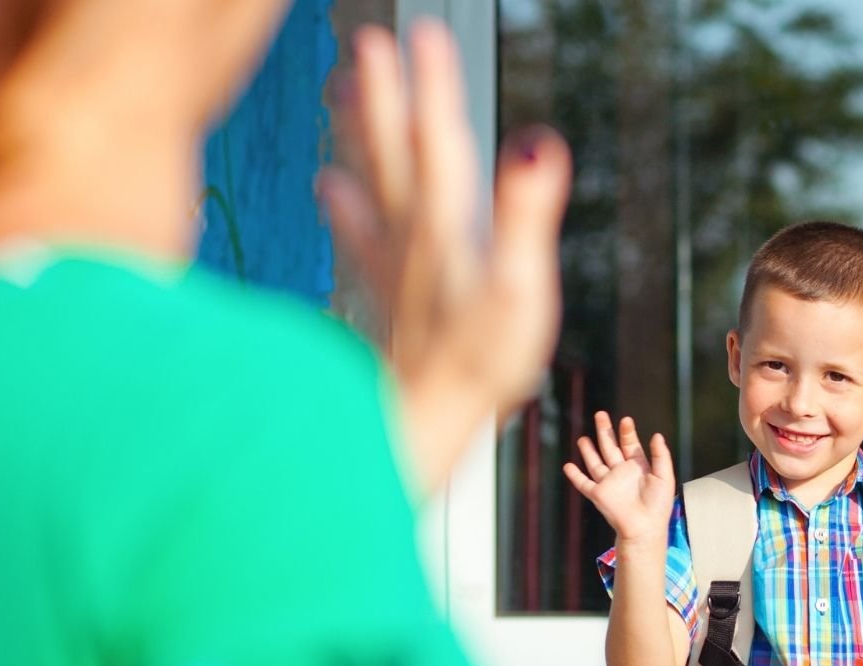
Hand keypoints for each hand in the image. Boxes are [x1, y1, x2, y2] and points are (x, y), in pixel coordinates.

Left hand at [320, 20, 571, 493]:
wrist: (419, 428)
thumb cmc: (476, 368)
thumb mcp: (520, 291)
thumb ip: (526, 215)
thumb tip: (537, 141)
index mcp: (447, 228)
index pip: (440, 140)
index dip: (433, 85)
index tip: (424, 32)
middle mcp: (413, 239)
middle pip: (394, 150)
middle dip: (383, 93)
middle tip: (367, 39)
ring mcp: (395, 268)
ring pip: (371, 181)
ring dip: (358, 133)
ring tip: (339, 86)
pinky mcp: (388, 298)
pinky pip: (360, 236)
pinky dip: (343, 204)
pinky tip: (326, 184)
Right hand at [562, 412, 676, 542]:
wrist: (645, 527)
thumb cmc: (658, 505)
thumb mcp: (664, 477)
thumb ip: (661, 456)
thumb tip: (657, 435)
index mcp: (638, 467)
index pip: (630, 445)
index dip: (627, 432)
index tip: (626, 420)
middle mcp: (621, 473)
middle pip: (610, 448)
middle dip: (605, 431)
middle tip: (600, 414)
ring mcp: (609, 483)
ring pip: (595, 462)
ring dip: (589, 451)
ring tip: (583, 438)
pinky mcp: (598, 494)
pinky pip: (583, 483)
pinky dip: (575, 475)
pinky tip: (568, 466)